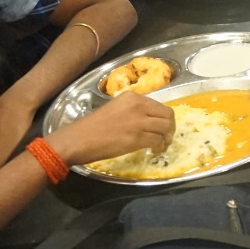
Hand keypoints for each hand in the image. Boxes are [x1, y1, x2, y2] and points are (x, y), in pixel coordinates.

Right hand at [46, 92, 176, 165]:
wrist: (78, 139)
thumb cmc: (92, 127)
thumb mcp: (116, 109)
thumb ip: (133, 111)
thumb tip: (149, 120)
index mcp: (132, 97)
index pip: (160, 105)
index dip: (165, 118)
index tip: (162, 128)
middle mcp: (138, 105)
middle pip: (168, 115)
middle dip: (170, 128)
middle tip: (166, 138)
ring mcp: (139, 121)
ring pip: (166, 128)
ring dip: (166, 139)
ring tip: (160, 146)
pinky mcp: (137, 137)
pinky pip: (157, 141)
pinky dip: (159, 147)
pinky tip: (154, 151)